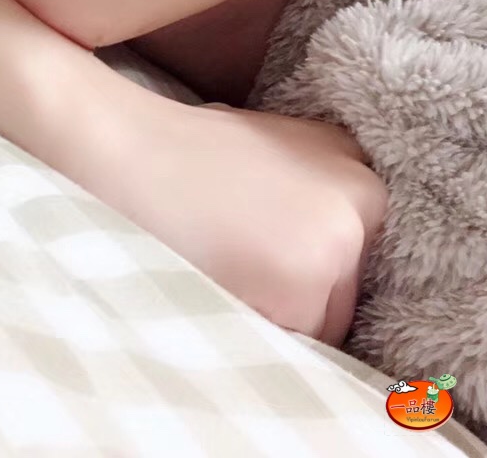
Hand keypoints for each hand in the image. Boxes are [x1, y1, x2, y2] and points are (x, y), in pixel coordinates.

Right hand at [97, 97, 387, 345]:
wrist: (128, 152)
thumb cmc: (184, 150)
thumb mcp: (268, 145)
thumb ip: (311, 187)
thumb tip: (322, 245)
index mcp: (352, 159)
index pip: (359, 242)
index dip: (310, 254)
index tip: (271, 250)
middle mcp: (358, 201)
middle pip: (347, 284)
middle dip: (302, 289)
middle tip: (238, 259)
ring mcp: (334, 249)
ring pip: (323, 320)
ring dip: (282, 315)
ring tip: (223, 270)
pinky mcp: (302, 295)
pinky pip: (290, 342)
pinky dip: (257, 331)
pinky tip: (219, 286)